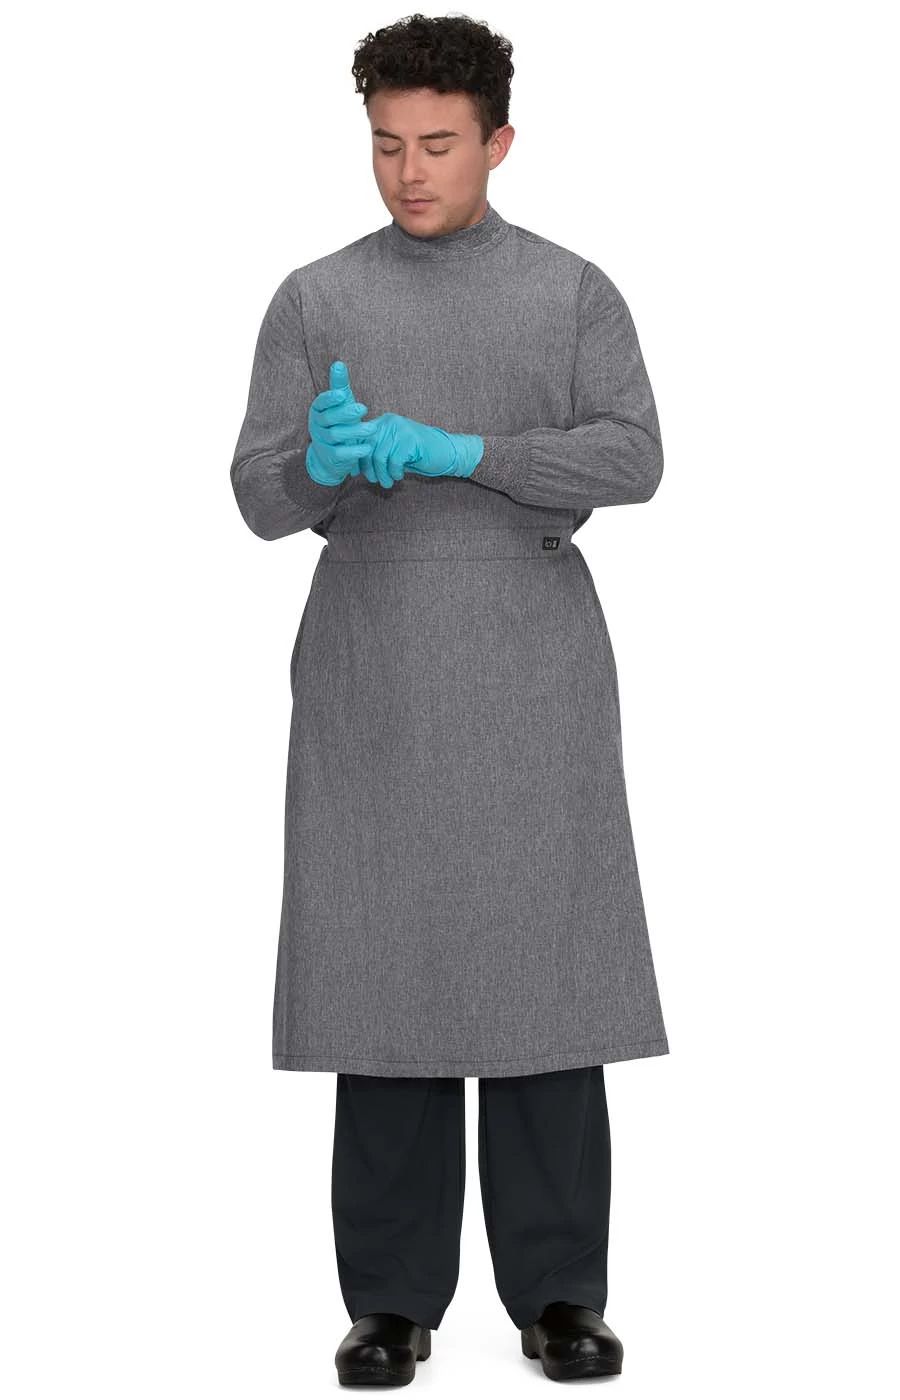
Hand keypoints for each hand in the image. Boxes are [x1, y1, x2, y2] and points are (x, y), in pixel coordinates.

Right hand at [305, 361, 378, 486]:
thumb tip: (338, 363)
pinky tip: (368, 447)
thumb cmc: (337, 421)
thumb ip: (339, 385)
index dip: (330, 398)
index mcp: (318, 410)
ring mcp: (322, 442)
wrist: (330, 455)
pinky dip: (354, 451)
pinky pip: (341, 453)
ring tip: (372, 429)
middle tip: (363, 408)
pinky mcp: (331, 456)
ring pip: (336, 435)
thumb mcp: (339, 403)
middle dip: (345, 413)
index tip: (342, 394)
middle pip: (329, 419)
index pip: (320, 402)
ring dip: (355, 431)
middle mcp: (317, 425)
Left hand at [361, 411, 483, 486]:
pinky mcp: (410, 441)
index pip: (360, 438)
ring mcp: (401, 430)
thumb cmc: (417, 455)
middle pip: (367, 448)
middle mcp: (390, 422)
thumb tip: (352, 467)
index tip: (354, 473)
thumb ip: (375, 453)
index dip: (355, 457)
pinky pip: (394, 461)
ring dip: (382, 474)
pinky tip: (399, 476)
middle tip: (374, 481)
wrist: (446, 452)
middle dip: (368, 469)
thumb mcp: (393, 451)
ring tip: (387, 482)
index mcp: (383, 422)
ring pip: (379, 457)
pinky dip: (395, 473)